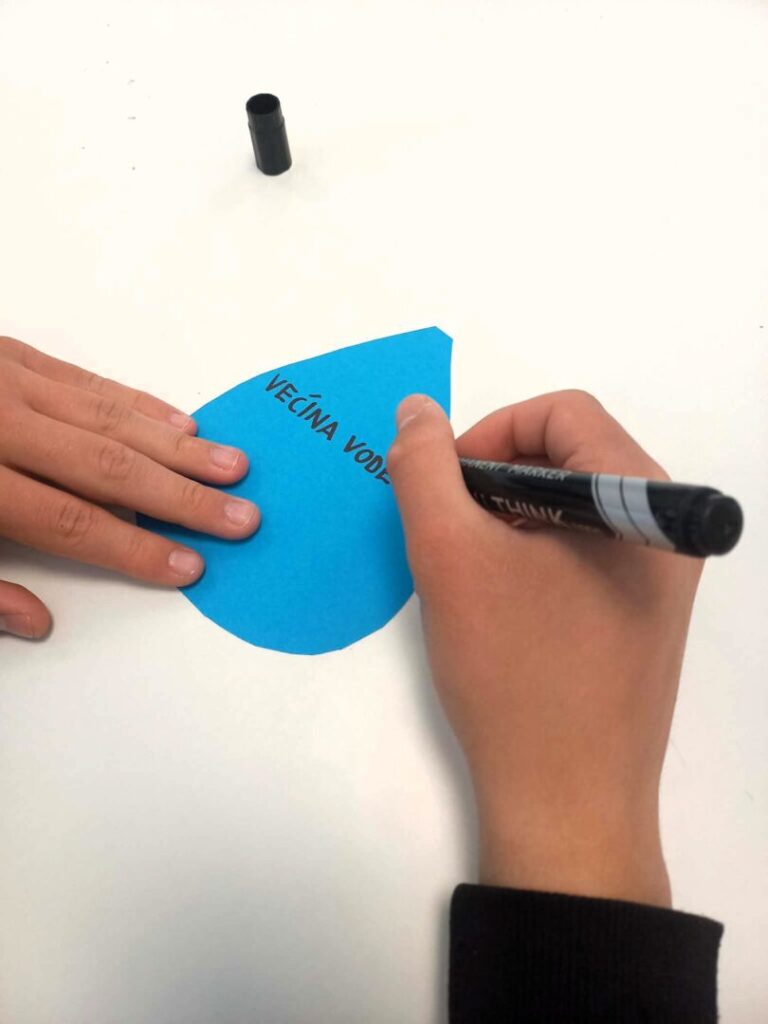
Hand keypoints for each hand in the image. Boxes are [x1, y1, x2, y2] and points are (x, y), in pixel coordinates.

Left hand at [0, 337, 258, 638]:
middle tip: (242, 517)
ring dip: (175, 445)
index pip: (69, 522)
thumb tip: (37, 622)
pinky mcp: (7, 351)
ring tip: (231, 467)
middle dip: (181, 496)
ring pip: (107, 417)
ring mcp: (2, 378)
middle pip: (105, 466)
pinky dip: (138, 402)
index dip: (133, 550)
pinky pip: (87, 378)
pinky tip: (181, 420)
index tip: (188, 567)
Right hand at [388, 390, 702, 906]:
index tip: (446, 485)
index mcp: (643, 498)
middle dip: (497, 477)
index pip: (564, 413)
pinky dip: (534, 553)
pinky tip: (499, 599)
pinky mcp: (645, 614)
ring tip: (470, 568)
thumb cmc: (513, 673)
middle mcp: (666, 527)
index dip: (492, 432)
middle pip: (572, 454)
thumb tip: (418, 410)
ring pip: (574, 504)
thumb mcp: (449, 557)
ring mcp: (662, 575)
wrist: (566, 803)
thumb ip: (424, 468)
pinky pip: (586, 549)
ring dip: (511, 517)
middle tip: (451, 528)